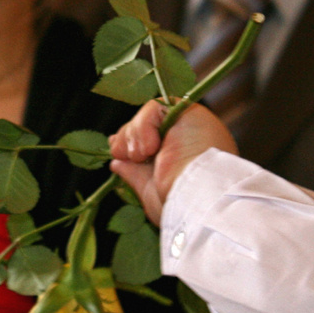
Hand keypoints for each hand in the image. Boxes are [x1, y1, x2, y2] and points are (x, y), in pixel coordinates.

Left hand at [109, 102, 235, 223]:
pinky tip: (150, 147)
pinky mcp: (189, 110)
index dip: (131, 146)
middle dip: (128, 141)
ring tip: (142, 156)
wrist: (196, 198)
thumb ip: (135, 175)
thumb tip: (117, 163)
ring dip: (133, 137)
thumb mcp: (151, 192)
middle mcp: (190, 138)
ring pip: (147, 116)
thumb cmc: (179, 204)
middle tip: (129, 158)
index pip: (151, 142)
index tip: (119, 156)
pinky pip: (153, 108)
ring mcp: (190, 124)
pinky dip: (142, 126)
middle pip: (147, 127)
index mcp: (186, 158)